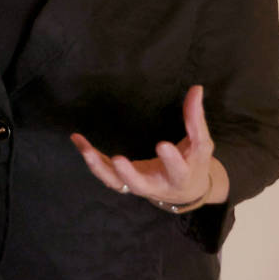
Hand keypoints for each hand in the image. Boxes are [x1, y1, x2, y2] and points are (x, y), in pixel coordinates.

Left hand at [71, 85, 226, 207]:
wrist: (185, 190)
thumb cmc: (193, 163)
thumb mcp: (200, 143)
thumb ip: (196, 118)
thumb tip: (197, 89)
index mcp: (181, 176)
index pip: (178, 170)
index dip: (171, 160)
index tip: (162, 144)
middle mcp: (157, 185)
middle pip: (141, 184)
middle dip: (128, 174)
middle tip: (118, 159)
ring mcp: (137, 185)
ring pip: (116, 183)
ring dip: (99, 168)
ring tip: (86, 150)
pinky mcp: (122, 181)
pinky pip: (104, 173)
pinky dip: (91, 158)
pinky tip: (78, 140)